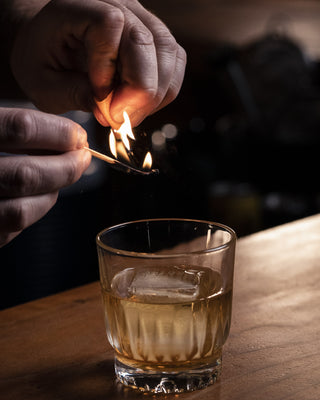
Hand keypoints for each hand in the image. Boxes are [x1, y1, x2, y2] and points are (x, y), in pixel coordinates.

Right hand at [0, 107, 90, 246]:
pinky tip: (37, 195)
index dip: (59, 132)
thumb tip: (67, 134)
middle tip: (82, 158)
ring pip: (22, 210)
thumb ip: (14, 125)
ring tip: (61, 176)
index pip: (21, 128)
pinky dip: (34, 211)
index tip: (78, 136)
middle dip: (66, 167)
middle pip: (27, 175)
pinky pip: (11, 230)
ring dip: (53, 192)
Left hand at [10, 0, 186, 127]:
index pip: (110, 26)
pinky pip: (175, 63)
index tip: (98, 100)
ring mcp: (141, 18)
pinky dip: (164, 91)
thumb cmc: (42, 61)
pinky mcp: (155, 37)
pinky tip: (140, 104)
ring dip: (155, 95)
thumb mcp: (42, 85)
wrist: (51, 45)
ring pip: (170, 55)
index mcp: (78, 5)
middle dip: (139, 93)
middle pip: (150, 42)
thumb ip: (73, 95)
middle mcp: (117, 4)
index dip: (108, 69)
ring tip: (128, 114)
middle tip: (117, 120)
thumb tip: (112, 113)